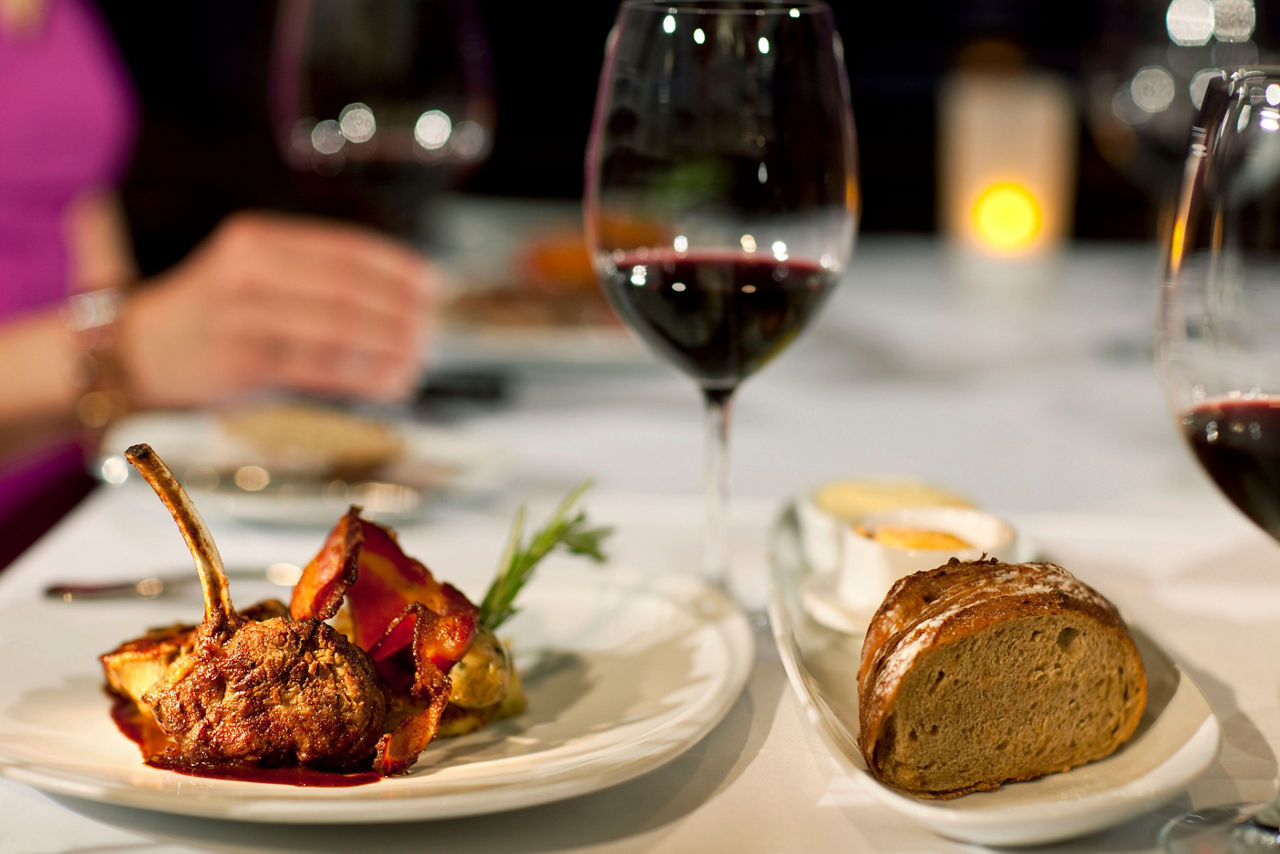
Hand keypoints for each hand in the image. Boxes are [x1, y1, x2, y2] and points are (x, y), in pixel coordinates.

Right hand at [120, 212, 436, 407]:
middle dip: (399, 310)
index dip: (396, 266)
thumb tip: (401, 296)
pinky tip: (391, 382)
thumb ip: (311, 276)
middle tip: (432, 329)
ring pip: (336, 327)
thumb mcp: (252, 273)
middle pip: (346, 287)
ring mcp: (241, 315)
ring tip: (419, 359)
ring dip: (388, 346)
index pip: (343, 248)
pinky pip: (317, 367)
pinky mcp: (240, 361)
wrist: (136, 353)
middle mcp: (247, 269)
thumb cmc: (214, 315)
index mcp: (257, 239)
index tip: (433, 286)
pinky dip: (362, 375)